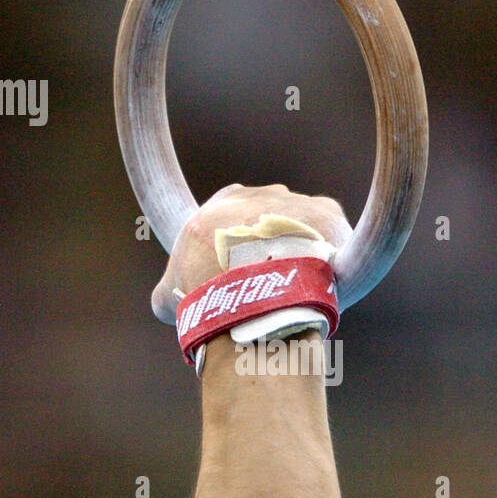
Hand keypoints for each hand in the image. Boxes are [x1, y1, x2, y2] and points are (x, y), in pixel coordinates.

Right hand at [151, 183, 351, 322]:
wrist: (251, 298)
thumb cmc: (207, 297)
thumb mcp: (171, 295)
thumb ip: (168, 291)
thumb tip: (164, 301)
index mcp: (217, 207)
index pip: (228, 210)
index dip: (236, 238)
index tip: (241, 262)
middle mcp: (255, 196)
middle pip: (269, 215)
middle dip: (272, 242)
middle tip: (271, 278)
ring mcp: (292, 202)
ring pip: (303, 224)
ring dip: (303, 247)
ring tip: (300, 284)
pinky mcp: (326, 212)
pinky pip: (332, 228)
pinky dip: (331, 249)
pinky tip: (325, 277)